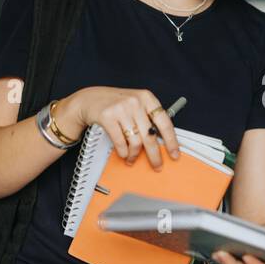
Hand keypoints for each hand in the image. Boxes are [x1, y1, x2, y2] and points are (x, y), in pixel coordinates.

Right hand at [57, 87, 179, 167]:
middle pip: (150, 136)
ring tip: (132, 159)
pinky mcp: (107, 116)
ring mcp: (121, 109)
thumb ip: (149, 118)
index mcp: (147, 98)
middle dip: (155, 155)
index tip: (175, 154)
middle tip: (157, 165)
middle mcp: (135, 102)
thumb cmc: (116, 104)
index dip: (171, 141)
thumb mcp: (136, 104)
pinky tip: (124, 154)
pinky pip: (120, 142)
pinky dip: (123, 152)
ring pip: (135, 141)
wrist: (90, 99)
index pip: (165, 122)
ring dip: (134, 155)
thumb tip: (163, 142)